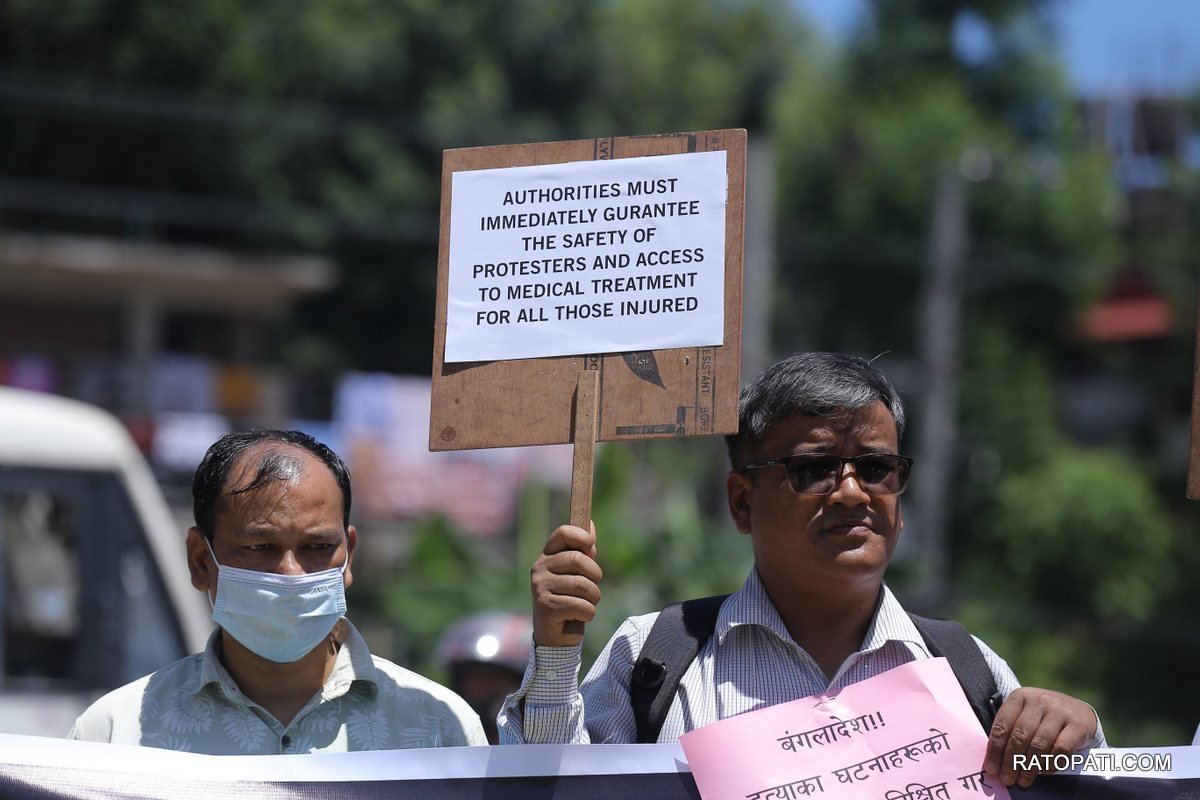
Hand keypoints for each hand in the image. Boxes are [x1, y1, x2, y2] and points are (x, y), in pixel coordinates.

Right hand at [530, 523, 602, 646]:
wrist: (554, 636)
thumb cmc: (569, 600)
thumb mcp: (576, 574)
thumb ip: (583, 552)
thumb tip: (590, 525)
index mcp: (547, 556)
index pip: (563, 533)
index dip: (581, 535)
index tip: (591, 545)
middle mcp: (539, 568)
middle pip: (578, 559)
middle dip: (595, 576)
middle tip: (593, 589)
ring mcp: (540, 587)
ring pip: (583, 585)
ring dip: (593, 599)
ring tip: (585, 605)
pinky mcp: (546, 606)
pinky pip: (581, 606)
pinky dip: (588, 614)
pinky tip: (578, 617)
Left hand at [984, 687, 1097, 788]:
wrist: (1079, 711)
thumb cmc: (1044, 718)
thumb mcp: (1024, 716)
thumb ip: (1009, 733)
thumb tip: (994, 764)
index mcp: (1020, 697)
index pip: (1002, 725)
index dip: (995, 750)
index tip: (991, 770)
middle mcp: (1039, 700)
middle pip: (1020, 736)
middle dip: (1011, 761)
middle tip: (1007, 780)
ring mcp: (1059, 711)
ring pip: (1039, 744)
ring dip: (1029, 766)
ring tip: (1023, 781)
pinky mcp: (1078, 724)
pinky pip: (1061, 749)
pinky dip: (1051, 763)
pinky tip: (1044, 772)